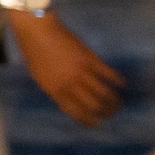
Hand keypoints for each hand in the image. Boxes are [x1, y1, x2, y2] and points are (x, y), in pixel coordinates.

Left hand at [10, 16, 124, 125]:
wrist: (37, 30)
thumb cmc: (33, 51)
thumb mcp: (38, 76)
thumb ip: (53, 88)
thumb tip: (67, 99)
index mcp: (54, 90)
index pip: (75, 112)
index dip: (87, 120)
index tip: (95, 123)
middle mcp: (70, 85)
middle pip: (93, 106)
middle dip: (104, 113)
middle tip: (109, 113)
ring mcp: (82, 72)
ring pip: (104, 93)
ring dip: (113, 101)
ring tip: (118, 103)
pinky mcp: (91, 59)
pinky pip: (108, 74)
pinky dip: (117, 81)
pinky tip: (122, 84)